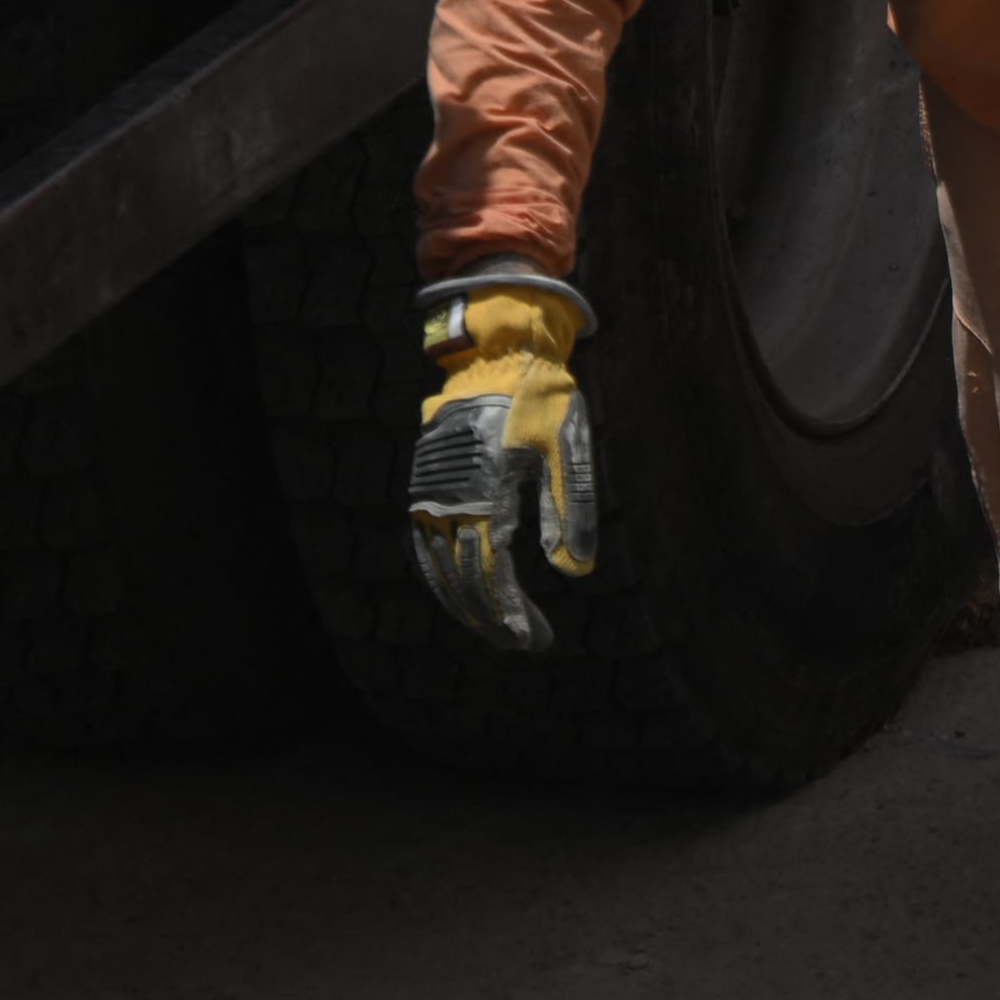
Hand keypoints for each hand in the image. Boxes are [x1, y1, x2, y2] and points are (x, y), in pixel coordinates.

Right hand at [408, 271, 598, 651]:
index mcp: (487, 495)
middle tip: (522, 644)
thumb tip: (575, 572)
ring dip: (466, 605)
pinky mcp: (425, 485)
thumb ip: (570, 510)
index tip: (531, 641)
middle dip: (493, 619)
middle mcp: (449, 501)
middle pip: (465, 580)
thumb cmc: (542, 398)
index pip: (494, 575)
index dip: (511, 615)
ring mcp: (431, 494)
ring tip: (496, 630)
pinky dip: (440, 577)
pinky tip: (458, 593)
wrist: (497, 354)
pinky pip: (423, 545)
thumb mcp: (567, 447)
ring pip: (440, 569)